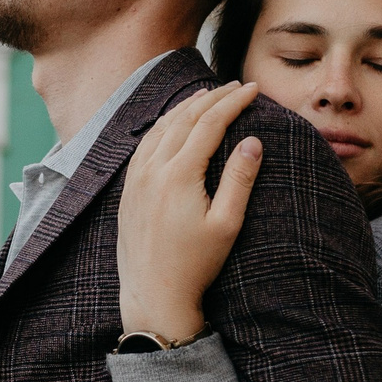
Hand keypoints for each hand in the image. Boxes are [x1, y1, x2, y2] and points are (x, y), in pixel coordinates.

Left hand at [118, 82, 264, 341]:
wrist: (153, 296)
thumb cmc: (195, 266)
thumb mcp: (226, 225)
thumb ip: (239, 180)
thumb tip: (253, 141)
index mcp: (178, 175)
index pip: (209, 123)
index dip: (232, 102)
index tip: (252, 89)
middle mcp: (152, 171)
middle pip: (184, 119)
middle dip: (211, 98)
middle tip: (234, 86)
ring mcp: (136, 180)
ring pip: (160, 128)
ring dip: (185, 108)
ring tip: (206, 96)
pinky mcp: (128, 191)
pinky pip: (144, 145)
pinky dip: (163, 126)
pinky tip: (172, 125)